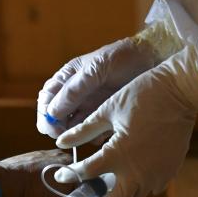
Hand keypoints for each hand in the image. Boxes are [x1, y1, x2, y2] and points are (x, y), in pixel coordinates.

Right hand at [37, 37, 157, 137]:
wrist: (151, 60)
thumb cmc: (121, 58)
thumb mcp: (95, 70)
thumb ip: (74, 90)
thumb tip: (52, 112)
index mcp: (67, 78)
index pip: (46, 99)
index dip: (45, 115)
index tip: (52, 128)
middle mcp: (75, 94)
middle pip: (56, 117)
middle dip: (58, 129)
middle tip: (65, 138)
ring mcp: (89, 105)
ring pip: (73, 126)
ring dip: (76, 135)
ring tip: (87, 136)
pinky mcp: (104, 115)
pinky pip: (91, 131)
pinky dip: (93, 136)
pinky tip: (101, 136)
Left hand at [52, 48, 197, 196]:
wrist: (180, 92)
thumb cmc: (141, 96)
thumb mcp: (106, 112)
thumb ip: (82, 131)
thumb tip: (60, 143)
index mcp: (118, 155)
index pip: (87, 174)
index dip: (70, 176)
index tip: (60, 177)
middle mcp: (139, 172)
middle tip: (83, 196)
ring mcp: (157, 174)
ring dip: (116, 196)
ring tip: (102, 187)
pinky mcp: (170, 170)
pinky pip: (150, 188)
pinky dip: (135, 188)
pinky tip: (127, 176)